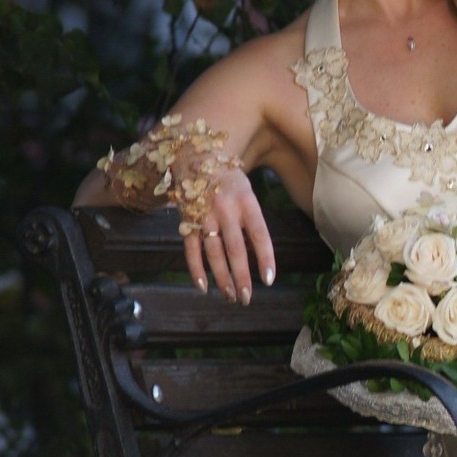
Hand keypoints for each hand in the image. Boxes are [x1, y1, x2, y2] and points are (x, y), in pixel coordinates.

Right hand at [182, 168, 276, 303]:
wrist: (198, 157)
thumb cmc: (231, 183)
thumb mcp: (248, 194)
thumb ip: (251, 223)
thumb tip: (255, 258)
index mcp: (246, 201)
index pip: (260, 235)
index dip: (265, 258)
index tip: (269, 280)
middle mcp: (225, 209)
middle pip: (235, 249)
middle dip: (241, 277)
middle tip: (247, 298)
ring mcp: (204, 215)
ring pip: (213, 253)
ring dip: (222, 278)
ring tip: (231, 297)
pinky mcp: (187, 221)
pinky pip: (191, 249)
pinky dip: (196, 270)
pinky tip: (203, 288)